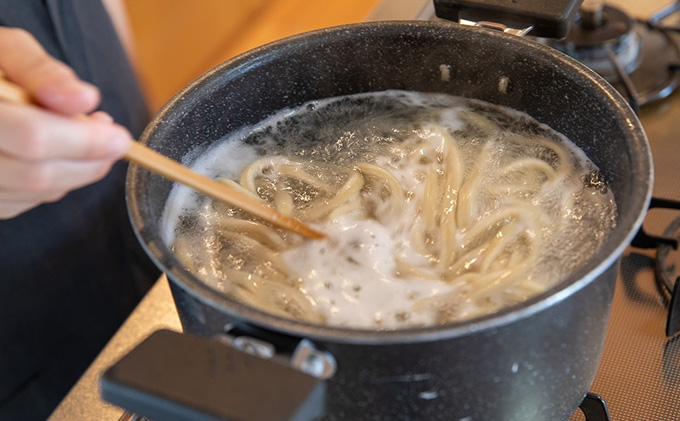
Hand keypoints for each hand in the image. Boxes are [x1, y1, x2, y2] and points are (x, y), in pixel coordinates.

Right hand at [0, 27, 132, 218]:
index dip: (84, 141)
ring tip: (89, 138)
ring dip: (78, 170)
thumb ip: (41, 70)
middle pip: (37, 175)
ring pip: (38, 192)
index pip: (34, 137)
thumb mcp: (5, 49)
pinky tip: (62, 153)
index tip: (118, 135)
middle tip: (116, 141)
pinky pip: (29, 200)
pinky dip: (58, 179)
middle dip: (89, 161)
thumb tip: (84, 100)